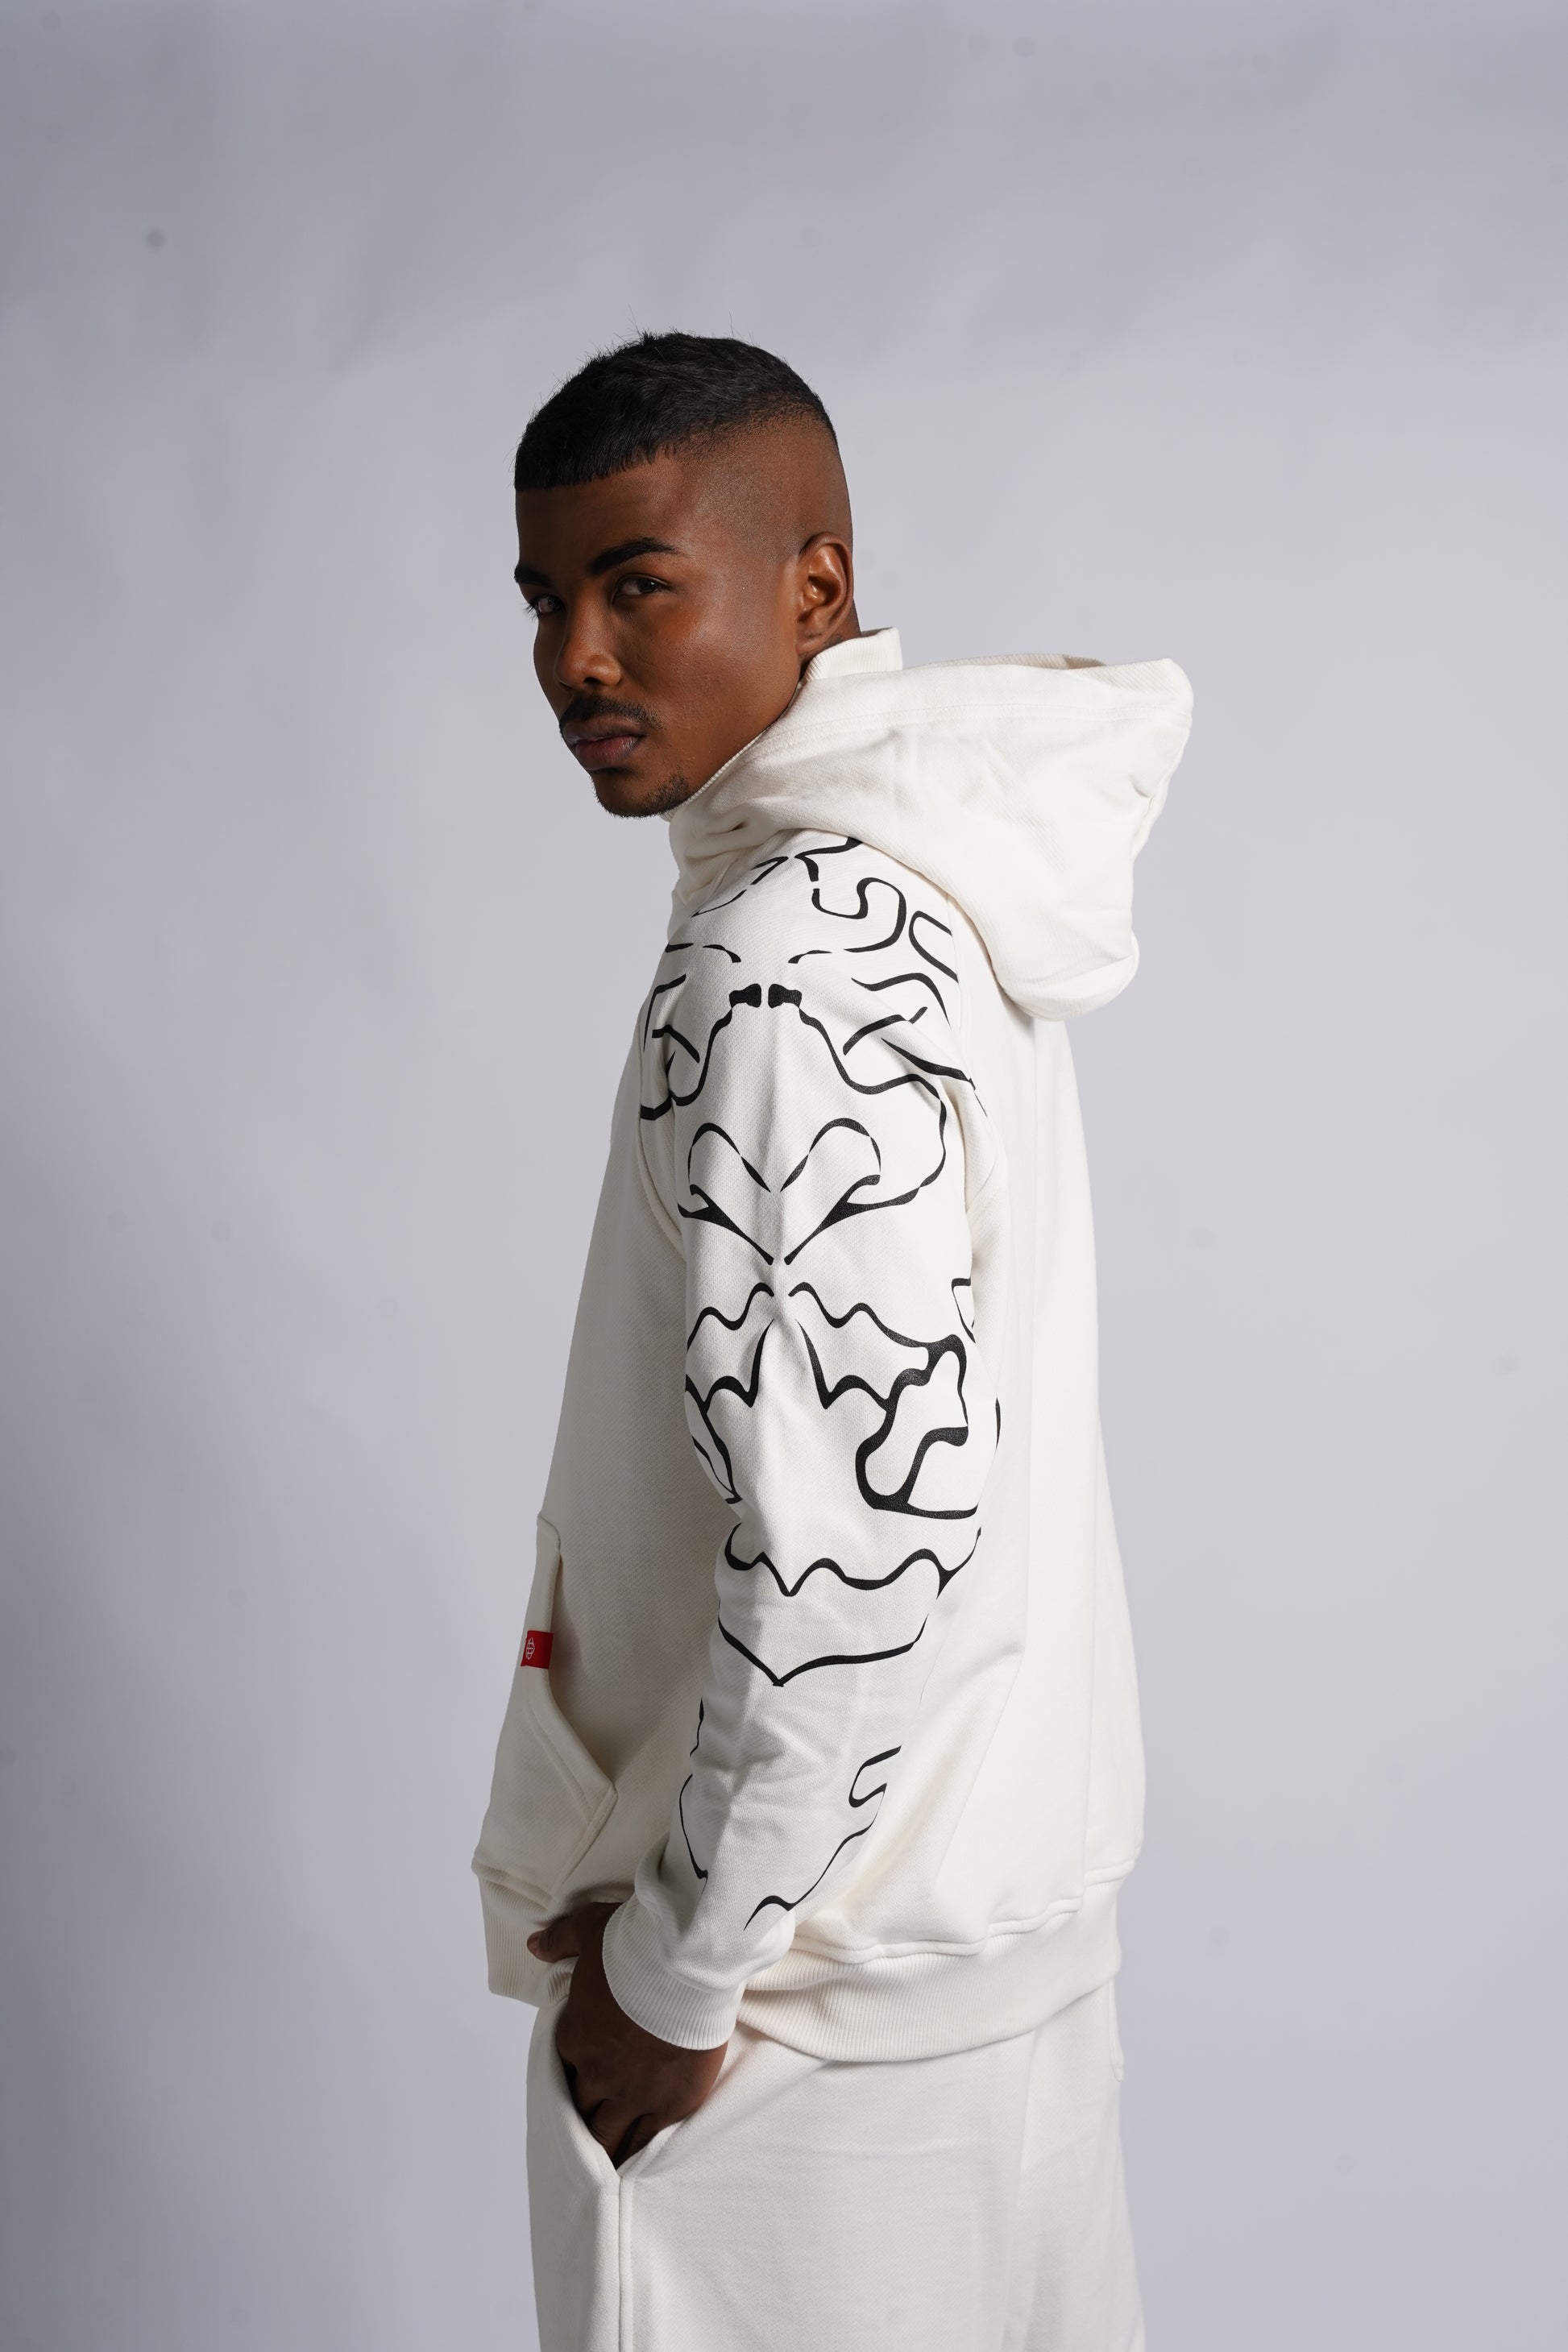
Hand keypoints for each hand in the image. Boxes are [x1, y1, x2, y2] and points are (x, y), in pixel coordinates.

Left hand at [527, 1902, 726, 2164]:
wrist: (686, 1964)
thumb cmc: (636, 1943)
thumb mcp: (590, 1929)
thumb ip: (560, 1939)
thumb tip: (534, 1944)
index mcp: (575, 2036)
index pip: (565, 2065)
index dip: (575, 2069)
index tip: (584, 2070)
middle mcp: (599, 2074)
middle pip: (583, 2109)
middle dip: (584, 2118)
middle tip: (587, 2132)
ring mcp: (634, 2094)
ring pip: (610, 2135)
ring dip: (605, 2146)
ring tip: (604, 2166)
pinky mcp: (670, 2104)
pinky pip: (647, 2140)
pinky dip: (639, 2151)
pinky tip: (638, 2165)